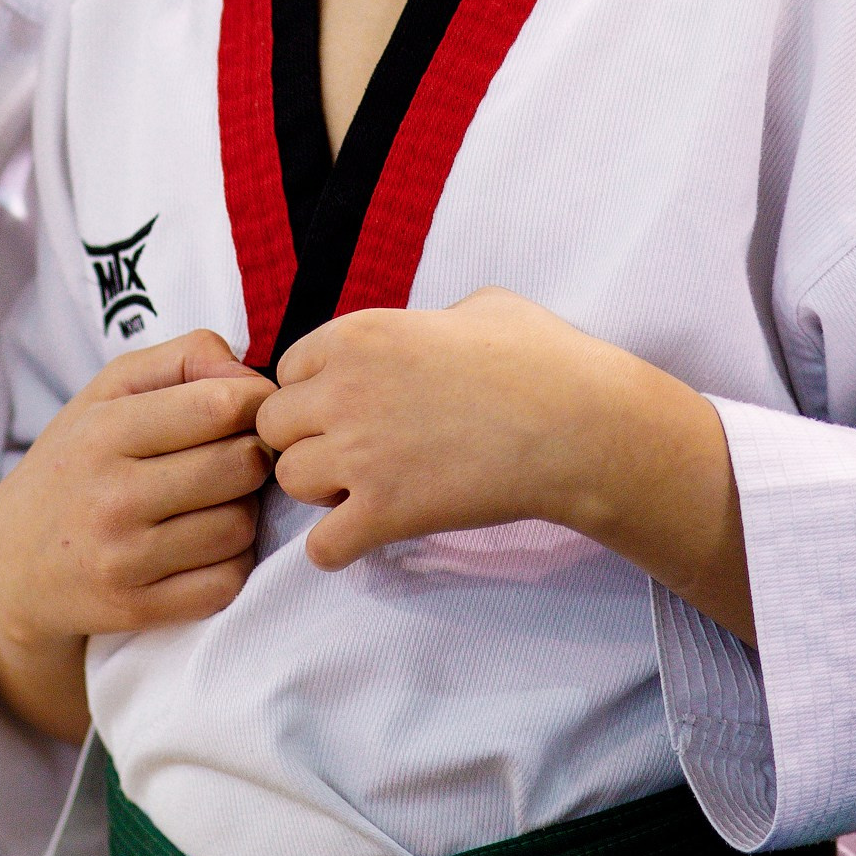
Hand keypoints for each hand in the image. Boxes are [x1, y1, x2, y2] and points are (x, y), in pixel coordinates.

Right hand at [0, 330, 270, 740]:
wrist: (14, 561)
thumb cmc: (76, 462)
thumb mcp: (109, 391)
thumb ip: (184, 359)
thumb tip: (251, 377)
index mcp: (104, 431)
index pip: (221, 406)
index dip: (254, 405)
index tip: (245, 413)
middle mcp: (112, 496)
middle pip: (242, 465)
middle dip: (252, 457)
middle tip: (232, 459)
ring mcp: (124, 559)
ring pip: (241, 526)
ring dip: (243, 512)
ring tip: (214, 504)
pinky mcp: (137, 608)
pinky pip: (227, 582)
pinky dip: (231, 564)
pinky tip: (205, 548)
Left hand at [257, 292, 754, 642]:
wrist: (580, 424)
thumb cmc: (542, 359)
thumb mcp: (478, 307)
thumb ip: (430, 318)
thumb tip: (431, 329)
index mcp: (359, 334)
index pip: (288, 369)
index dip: (316, 392)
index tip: (349, 408)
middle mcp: (344, 389)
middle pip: (275, 426)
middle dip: (308, 439)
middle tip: (352, 452)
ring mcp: (360, 453)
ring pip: (289, 481)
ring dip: (320, 490)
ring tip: (364, 490)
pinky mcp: (385, 511)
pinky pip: (321, 546)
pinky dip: (336, 548)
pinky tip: (367, 535)